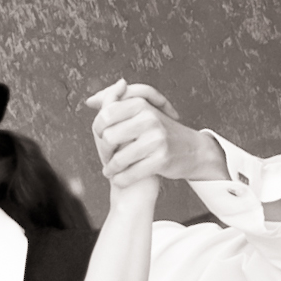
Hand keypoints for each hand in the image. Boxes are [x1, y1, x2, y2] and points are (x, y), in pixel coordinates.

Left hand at [86, 81, 228, 186]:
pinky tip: (120, 179)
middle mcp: (149, 118)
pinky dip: (121, 180)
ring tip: (110, 171)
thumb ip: (115, 103)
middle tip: (107, 158)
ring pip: (118, 159)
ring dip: (111, 169)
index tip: (102, 138)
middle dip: (104, 152)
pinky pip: (130, 174)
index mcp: (140, 104)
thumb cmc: (159, 132)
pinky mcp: (161, 158)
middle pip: (108, 138)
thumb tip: (90, 101)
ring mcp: (156, 138)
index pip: (105, 115)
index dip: (98, 130)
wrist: (190, 150)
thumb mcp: (142, 111)